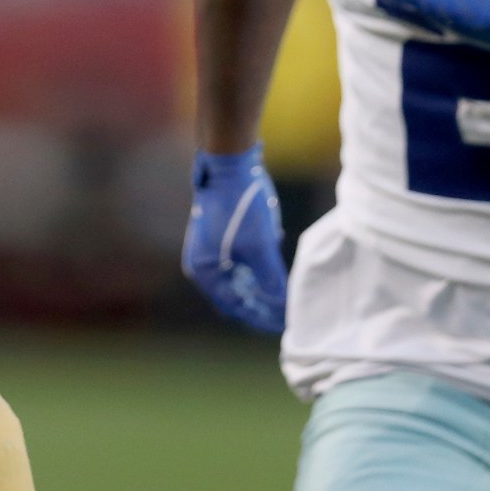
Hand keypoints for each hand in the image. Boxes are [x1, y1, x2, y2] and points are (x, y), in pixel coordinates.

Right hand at [182, 146, 286, 332]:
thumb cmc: (240, 206)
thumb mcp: (260, 247)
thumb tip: (283, 305)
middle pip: (236, 294)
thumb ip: (271, 279)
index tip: (282, 325)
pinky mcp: (221, 236)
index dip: (261, 317)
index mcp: (205, 271)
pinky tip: (275, 271)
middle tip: (286, 314)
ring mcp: (211, 249)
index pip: (235, 306)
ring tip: (284, 296)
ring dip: (261, 288)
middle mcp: (203, 264)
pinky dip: (257, 271)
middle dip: (261, 304)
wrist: (229, 165)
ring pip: (239, 279)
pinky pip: (240, 264)